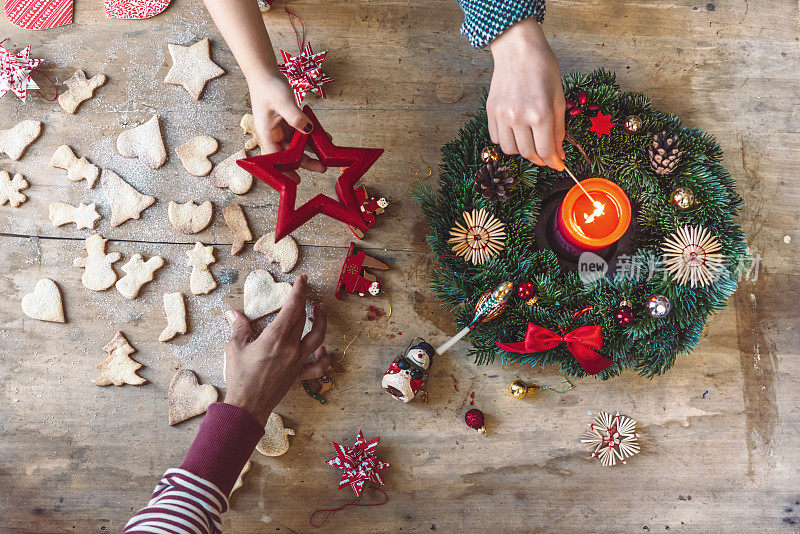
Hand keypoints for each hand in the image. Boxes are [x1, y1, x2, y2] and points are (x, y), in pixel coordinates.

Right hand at [222, 275, 330, 425]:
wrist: (246, 407)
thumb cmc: (239, 378)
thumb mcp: (234, 348)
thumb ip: (238, 328)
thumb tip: (233, 313)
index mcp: (275, 338)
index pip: (292, 307)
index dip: (299, 291)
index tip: (302, 280)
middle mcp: (291, 348)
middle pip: (304, 319)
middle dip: (305, 302)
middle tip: (303, 293)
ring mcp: (298, 362)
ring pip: (318, 337)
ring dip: (322, 322)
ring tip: (320, 310)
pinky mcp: (299, 375)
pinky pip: (318, 366)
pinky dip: (324, 357)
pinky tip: (322, 349)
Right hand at [248, 73, 326, 182]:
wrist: (265, 72)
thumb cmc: (268, 87)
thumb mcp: (283, 101)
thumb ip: (295, 117)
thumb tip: (308, 130)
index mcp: (267, 134)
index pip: (275, 159)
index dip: (285, 170)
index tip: (296, 180)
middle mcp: (273, 134)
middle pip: (290, 154)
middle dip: (306, 161)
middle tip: (323, 167)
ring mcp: (280, 129)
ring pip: (297, 145)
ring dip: (311, 149)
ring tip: (327, 154)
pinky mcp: (287, 122)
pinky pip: (301, 133)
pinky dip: (312, 135)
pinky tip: (324, 137)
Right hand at [487, 18, 565, 170]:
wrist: (518, 49)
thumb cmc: (542, 68)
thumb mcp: (558, 98)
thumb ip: (559, 129)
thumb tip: (558, 153)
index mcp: (540, 113)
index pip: (545, 151)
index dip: (553, 162)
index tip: (558, 165)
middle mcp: (519, 117)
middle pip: (528, 153)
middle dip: (539, 159)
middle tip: (546, 155)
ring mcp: (502, 115)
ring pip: (510, 150)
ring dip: (522, 152)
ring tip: (530, 142)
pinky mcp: (491, 112)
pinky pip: (497, 138)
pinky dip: (507, 141)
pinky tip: (516, 133)